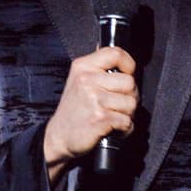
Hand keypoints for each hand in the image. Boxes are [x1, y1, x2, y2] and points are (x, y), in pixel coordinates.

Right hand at [43, 45, 137, 174]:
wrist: (58, 136)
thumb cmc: (72, 110)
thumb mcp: (78, 80)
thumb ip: (98, 69)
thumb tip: (120, 58)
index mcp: (82, 67)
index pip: (116, 54)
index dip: (129, 65)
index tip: (127, 74)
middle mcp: (87, 80)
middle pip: (129, 82)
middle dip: (129, 96)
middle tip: (117, 104)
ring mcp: (94, 99)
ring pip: (131, 103)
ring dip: (127, 114)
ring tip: (113, 116)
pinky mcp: (100, 118)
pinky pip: (127, 121)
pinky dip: (124, 129)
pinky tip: (112, 128)